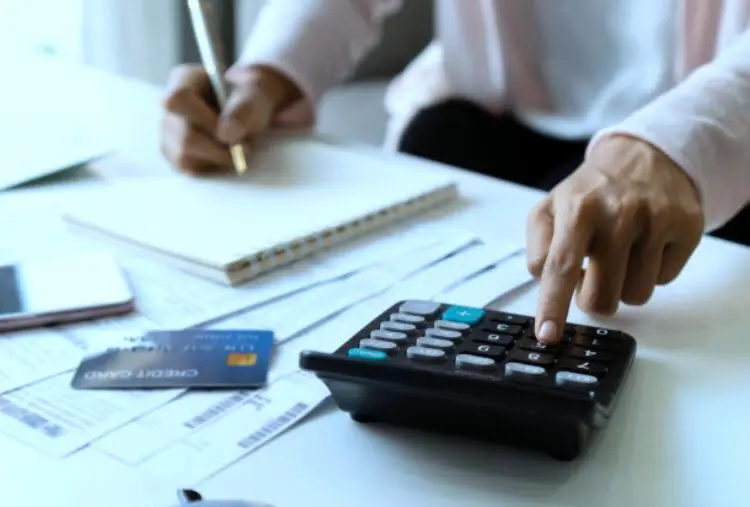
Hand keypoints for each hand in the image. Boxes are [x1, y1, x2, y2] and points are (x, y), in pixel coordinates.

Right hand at [160, 63, 300, 174]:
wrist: (247, 111)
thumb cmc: (249, 99)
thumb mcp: (256, 95)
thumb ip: (244, 109)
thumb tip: (224, 135)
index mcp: (185, 79)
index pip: (179, 99)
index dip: (206, 122)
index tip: (233, 136)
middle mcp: (168, 105)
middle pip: (183, 135)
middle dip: (219, 148)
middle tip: (243, 148)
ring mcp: (166, 129)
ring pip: (183, 155)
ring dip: (216, 158)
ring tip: (233, 148)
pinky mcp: (171, 151)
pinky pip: (186, 167)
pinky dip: (209, 165)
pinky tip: (220, 154)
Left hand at [526, 135, 703, 342]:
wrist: (645, 156)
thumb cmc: (590, 192)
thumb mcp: (551, 208)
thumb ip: (538, 247)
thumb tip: (545, 281)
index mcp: (577, 208)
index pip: (560, 266)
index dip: (553, 305)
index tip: (548, 335)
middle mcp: (619, 213)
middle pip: (601, 297)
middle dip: (592, 298)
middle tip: (592, 274)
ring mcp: (656, 221)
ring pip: (635, 296)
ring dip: (622, 284)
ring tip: (619, 253)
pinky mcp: (686, 228)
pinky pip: (663, 280)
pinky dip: (650, 270)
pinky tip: (644, 244)